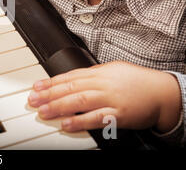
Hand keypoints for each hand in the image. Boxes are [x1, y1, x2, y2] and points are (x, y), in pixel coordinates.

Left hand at [28, 61, 181, 132]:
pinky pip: (96, 118)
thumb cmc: (137, 81)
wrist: (161, 92)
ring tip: (43, 112)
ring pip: (79, 101)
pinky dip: (79, 121)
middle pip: (70, 88)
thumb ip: (92, 74)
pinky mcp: (118, 114)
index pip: (69, 76)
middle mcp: (102, 84)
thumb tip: (71, 77)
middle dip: (49, 94)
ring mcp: (110, 99)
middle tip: (33, 100)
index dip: (50, 82)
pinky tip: (66, 124)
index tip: (36, 87)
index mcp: (99, 73)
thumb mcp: (112, 70)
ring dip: (59, 107)